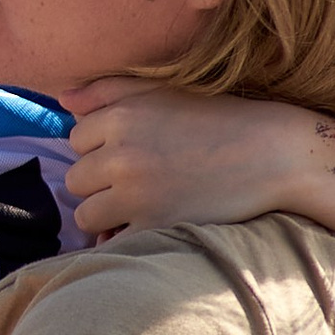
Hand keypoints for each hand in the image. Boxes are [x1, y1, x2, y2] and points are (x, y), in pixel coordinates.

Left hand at [60, 83, 334, 240]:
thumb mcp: (162, 91)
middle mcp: (122, 154)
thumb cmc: (217, 119)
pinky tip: (146, 227)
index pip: (76, 140)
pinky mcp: (155, 226)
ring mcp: (136, 193)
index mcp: (121, 117)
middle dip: (99, 182)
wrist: (272, 154)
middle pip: (75, 179)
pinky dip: (123, 240)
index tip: (132, 151)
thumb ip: (108, 89)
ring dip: (106, 214)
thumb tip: (62, 100)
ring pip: (86, 215)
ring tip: (140, 205)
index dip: (101, 148)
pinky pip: (112, 244)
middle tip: (138, 179)